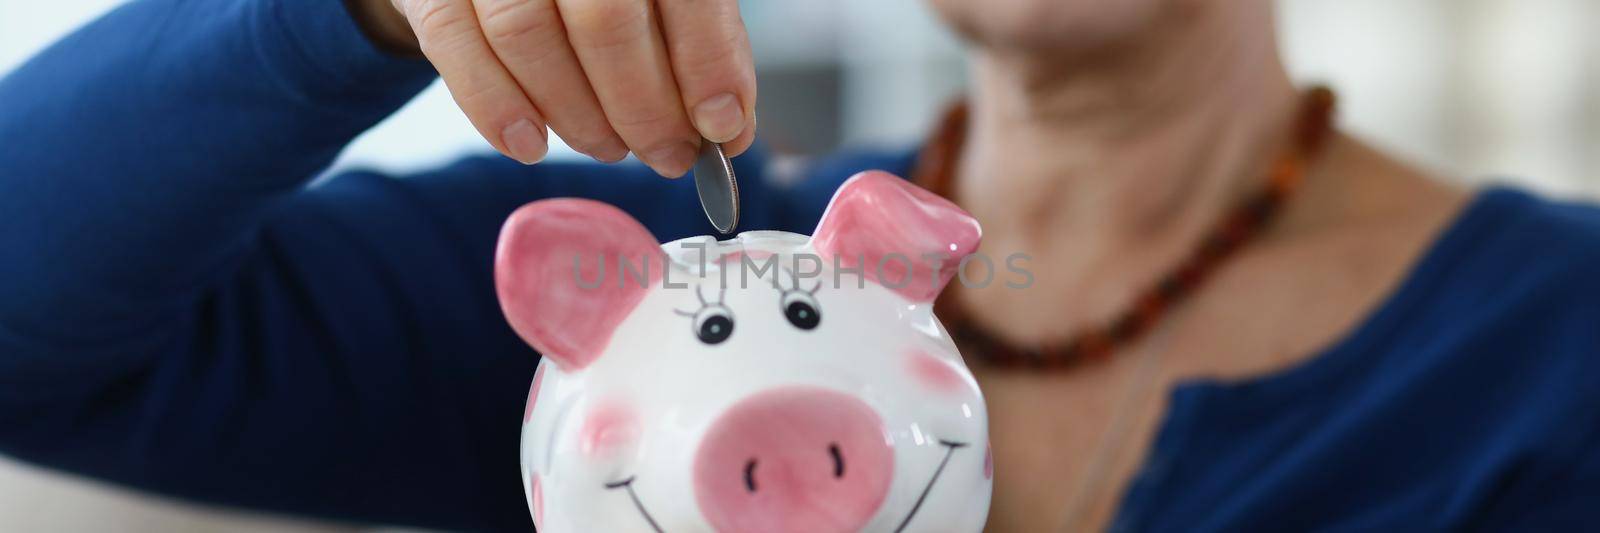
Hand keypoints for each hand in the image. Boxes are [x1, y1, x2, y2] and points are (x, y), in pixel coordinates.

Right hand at [351, 0, 756, 175]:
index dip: (706, 63)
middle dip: (644, 107)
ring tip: (608, 147)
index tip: (721, 126)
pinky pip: (453, 44)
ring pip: (527, 36)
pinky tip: (529, 143)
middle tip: (667, 154)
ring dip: (577, 115)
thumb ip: (699, 44)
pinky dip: (494, 107)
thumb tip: (728, 127)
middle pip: (605, 20)